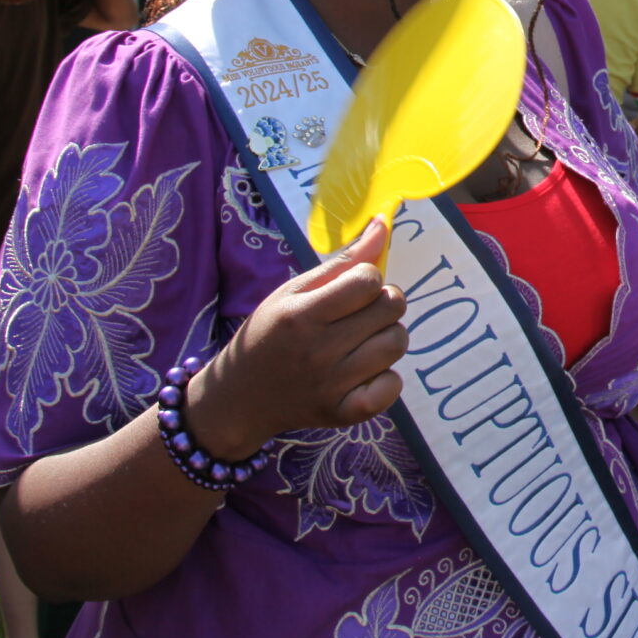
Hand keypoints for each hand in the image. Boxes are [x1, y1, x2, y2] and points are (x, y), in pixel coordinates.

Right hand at [190, 218, 405, 450]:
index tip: (353, 289)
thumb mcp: (293, 291)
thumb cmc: (269, 334)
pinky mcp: (343, 413)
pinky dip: (386, 378)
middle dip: (383, 302)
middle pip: (390, 309)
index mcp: (302, 315)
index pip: (368, 280)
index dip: (368, 278)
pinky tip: (364, 372)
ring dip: (386, 336)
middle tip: (361, 313)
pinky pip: (392, 387)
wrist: (241, 397)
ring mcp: (332, 386)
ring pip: (396, 344)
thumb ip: (342, 261)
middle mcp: (317, 351)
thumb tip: (384, 224)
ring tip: (362, 340)